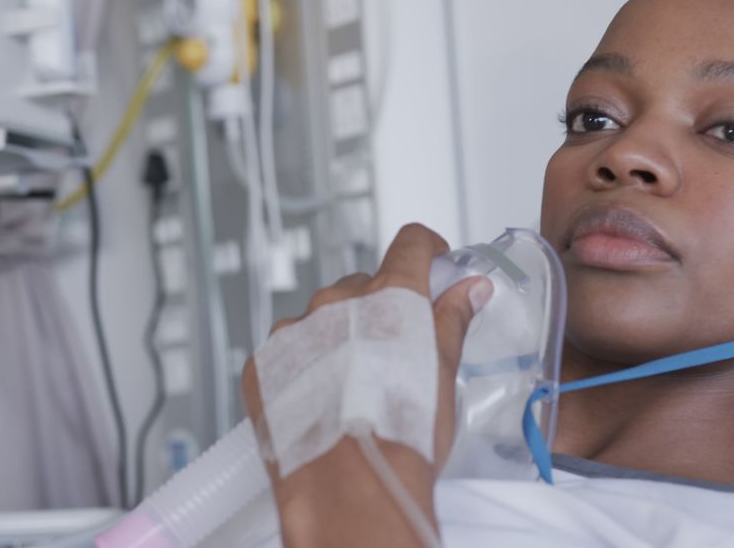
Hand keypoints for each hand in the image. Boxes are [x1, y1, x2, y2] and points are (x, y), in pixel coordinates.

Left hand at [240, 223, 491, 545]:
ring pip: (322, 318)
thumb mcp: (443, 371)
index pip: (410, 244)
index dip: (426, 249)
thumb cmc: (403, 435)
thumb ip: (452, 319)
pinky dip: (306, 366)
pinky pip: (289, 351)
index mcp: (389, 295)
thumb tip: (469, 289)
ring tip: (356, 386)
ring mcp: (295, 331)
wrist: (351, 490)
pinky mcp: (264, 364)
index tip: (433, 259)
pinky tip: (323, 400)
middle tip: (396, 353)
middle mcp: (336, 301)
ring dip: (339, 338)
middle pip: (363, 286)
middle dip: (380, 310)